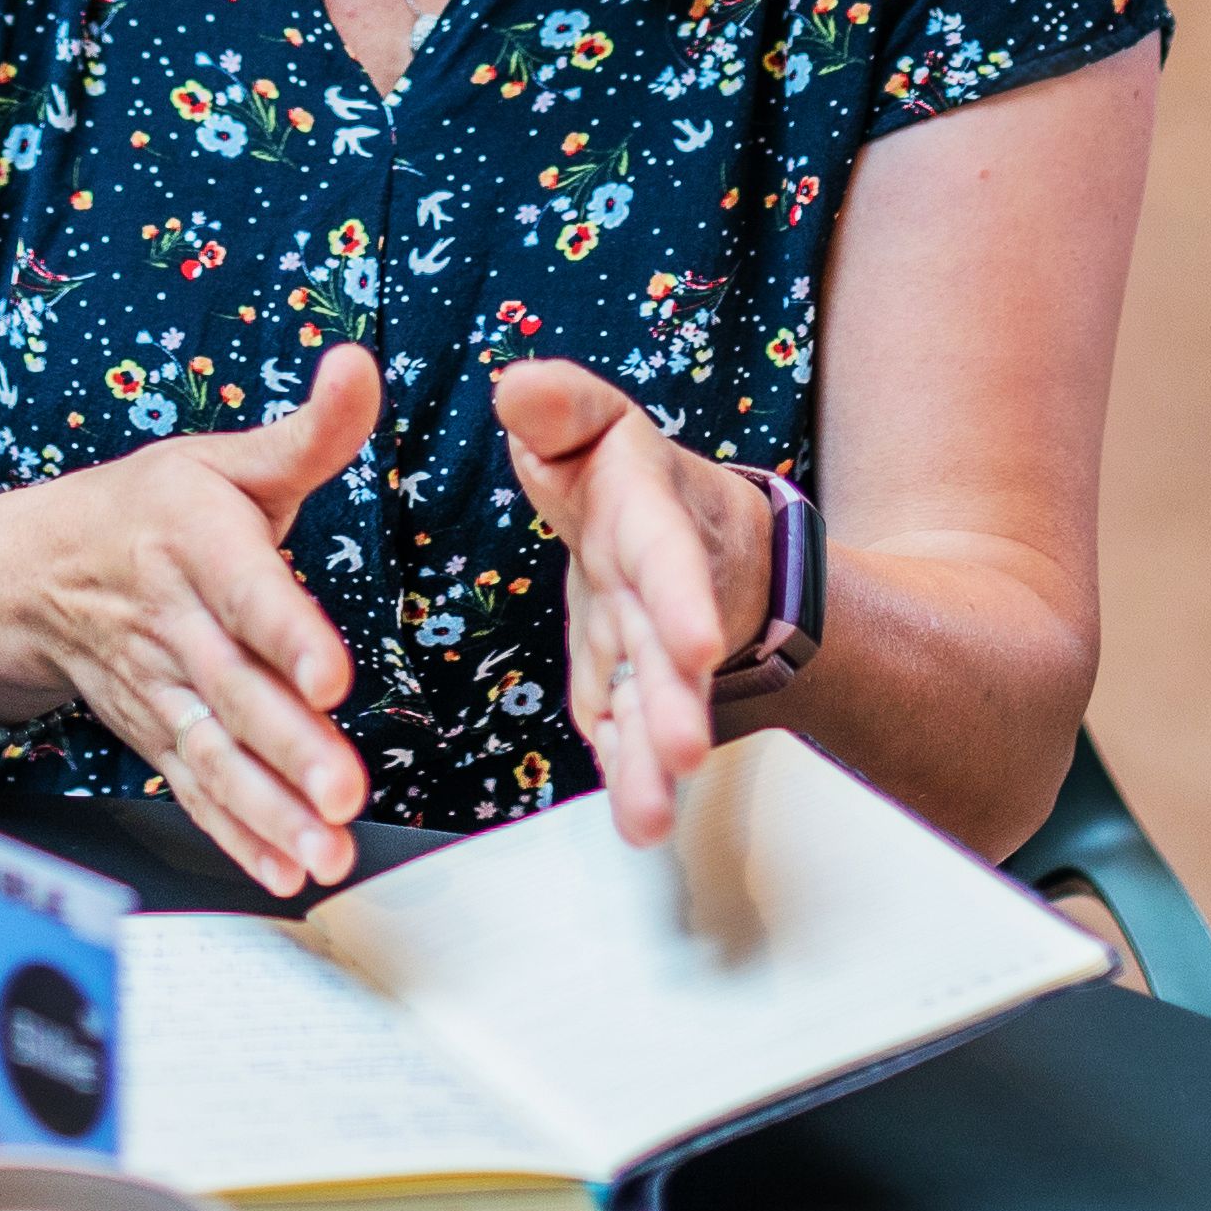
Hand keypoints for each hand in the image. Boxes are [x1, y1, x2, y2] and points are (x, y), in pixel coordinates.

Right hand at [0, 346, 381, 889]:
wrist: (30, 574)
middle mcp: (174, 625)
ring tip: (325, 847)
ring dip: (271, 808)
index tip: (330, 678)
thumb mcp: (222, 457)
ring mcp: (162, 691)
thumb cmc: (148, 511)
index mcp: (195, 544)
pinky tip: (286, 871)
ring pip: (216, 754)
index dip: (288, 636)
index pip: (247, 593)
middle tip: (345, 790)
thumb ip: (310, 430)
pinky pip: (198, 793)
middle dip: (290, 746)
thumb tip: (362, 366)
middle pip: (235, 691)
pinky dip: (240, 837)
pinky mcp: (159, 737)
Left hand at [492, 361, 766, 850]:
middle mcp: (658, 596)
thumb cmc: (624, 473)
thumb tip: (513, 390)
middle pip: (669, 654)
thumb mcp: (595, 423)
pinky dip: (628, 776)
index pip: (668, 560)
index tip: (696, 645)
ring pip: (651, 708)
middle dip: (675, 705)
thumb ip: (560, 407)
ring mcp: (644, 650)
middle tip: (683, 755)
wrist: (679, 527)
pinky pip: (624, 734)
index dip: (682, 601)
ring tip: (650, 820)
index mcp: (650, 521)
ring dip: (651, 764)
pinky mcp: (622, 686)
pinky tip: (635, 820)